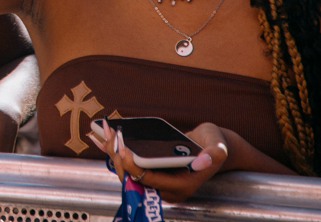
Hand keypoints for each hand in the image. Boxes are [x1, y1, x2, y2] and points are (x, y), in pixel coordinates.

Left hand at [89, 119, 226, 203]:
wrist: (211, 147)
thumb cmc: (215, 145)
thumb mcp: (219, 147)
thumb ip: (214, 154)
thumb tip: (201, 162)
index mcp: (181, 186)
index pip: (150, 180)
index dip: (134, 166)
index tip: (124, 149)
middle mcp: (165, 187)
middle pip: (133, 178)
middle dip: (119, 158)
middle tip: (112, 136)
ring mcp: (156, 180)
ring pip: (127, 171)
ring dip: (114, 153)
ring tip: (106, 131)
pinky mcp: (149, 171)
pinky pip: (127, 164)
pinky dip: (115, 152)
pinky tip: (101, 138)